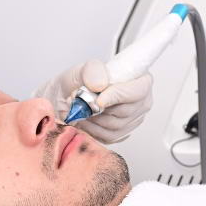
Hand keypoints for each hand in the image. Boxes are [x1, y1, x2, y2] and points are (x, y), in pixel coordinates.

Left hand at [34, 59, 152, 143]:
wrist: (65, 98)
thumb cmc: (78, 82)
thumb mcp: (81, 69)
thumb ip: (92, 71)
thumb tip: (100, 84)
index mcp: (139, 79)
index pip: (138, 91)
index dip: (119, 96)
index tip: (99, 99)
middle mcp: (140, 101)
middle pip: (125, 111)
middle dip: (98, 107)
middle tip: (80, 100)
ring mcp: (132, 120)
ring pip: (115, 125)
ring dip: (92, 118)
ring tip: (80, 108)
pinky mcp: (121, 134)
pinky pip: (108, 137)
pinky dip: (91, 129)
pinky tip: (84, 119)